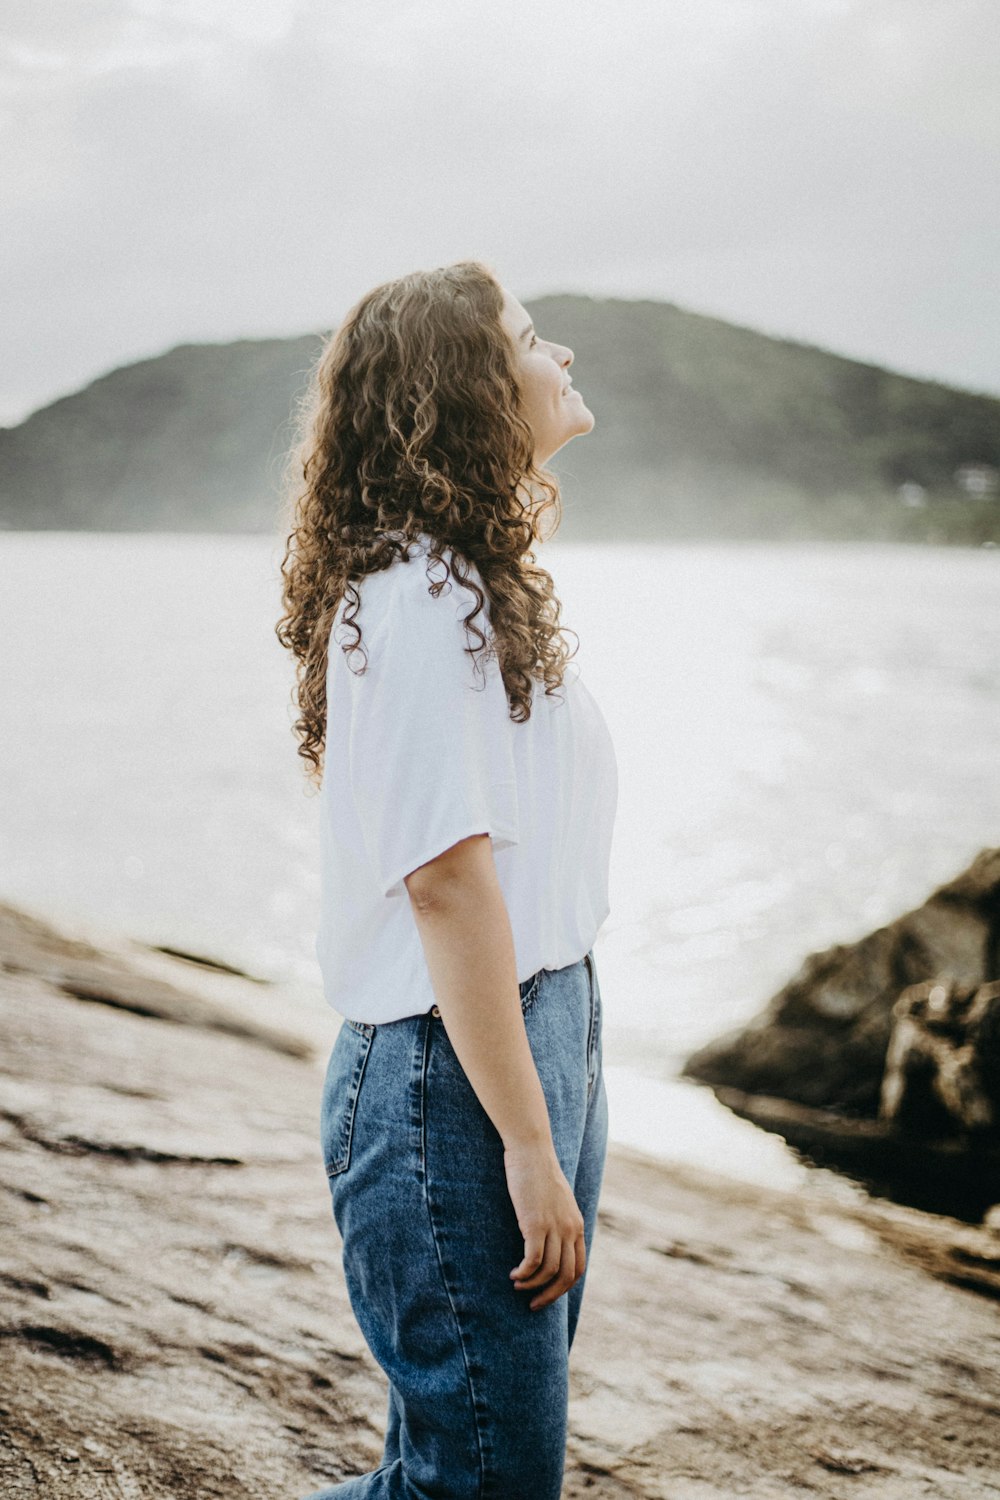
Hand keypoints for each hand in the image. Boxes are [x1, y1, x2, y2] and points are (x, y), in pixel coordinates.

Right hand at [503, 1141, 585, 1310]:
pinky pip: (533, 1261)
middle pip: (567, 1276)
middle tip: (533, 1305)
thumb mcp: (556, 1200)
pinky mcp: (535, 1224)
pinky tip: (513, 1274)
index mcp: (577, 1225)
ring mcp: (554, 1227)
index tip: (546, 1293)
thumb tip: (549, 1239)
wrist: (531, 1150)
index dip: (563, 1287)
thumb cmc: (538, 1173)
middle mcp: (570, 1229)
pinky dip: (524, 1273)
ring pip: (550, 1272)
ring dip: (532, 1285)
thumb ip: (557, 1219)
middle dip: (550, 1296)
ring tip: (517, 1285)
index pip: (579, 1267)